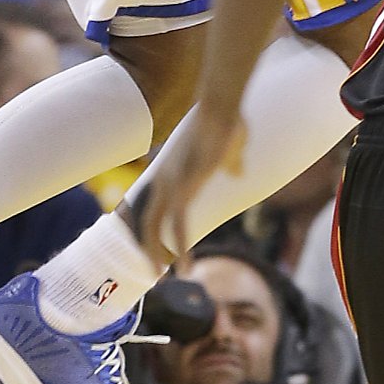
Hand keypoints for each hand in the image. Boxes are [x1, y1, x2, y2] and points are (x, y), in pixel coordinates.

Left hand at [135, 102, 243, 267]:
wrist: (222, 107)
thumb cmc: (227, 120)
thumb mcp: (230, 147)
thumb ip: (231, 162)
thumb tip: (237, 170)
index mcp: (170, 170)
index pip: (151, 204)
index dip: (150, 227)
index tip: (155, 247)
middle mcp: (163, 178)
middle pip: (146, 219)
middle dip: (148, 247)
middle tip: (155, 270)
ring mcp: (170, 183)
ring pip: (153, 227)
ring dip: (157, 253)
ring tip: (167, 276)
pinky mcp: (184, 188)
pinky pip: (177, 226)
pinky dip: (180, 248)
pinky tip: (186, 266)